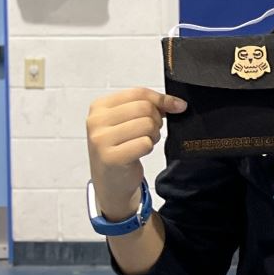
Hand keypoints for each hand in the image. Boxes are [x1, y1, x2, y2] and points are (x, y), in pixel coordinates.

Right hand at [86, 88, 184, 217]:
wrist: (110, 181)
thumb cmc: (120, 148)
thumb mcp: (128, 121)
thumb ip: (148, 106)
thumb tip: (177, 103)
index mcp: (99, 107)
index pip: (138, 93)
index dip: (161, 99)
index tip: (176, 106)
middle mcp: (97, 121)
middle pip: (145, 108)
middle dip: (156, 120)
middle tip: (149, 132)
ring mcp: (102, 139)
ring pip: (147, 124)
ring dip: (153, 135)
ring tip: (142, 142)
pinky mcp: (111, 157)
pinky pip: (145, 143)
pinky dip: (148, 148)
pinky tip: (138, 153)